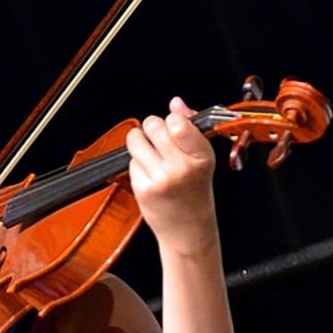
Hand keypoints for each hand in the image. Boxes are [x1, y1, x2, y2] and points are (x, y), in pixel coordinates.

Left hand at [126, 97, 218, 255]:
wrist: (188, 229)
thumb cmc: (194, 192)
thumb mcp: (201, 159)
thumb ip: (190, 127)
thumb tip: (176, 103)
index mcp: (201, 156)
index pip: (177, 122)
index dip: (171, 120)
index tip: (173, 127)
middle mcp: (181, 167)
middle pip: (153, 125)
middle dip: (152, 128)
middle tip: (159, 141)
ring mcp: (161, 179)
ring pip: (136, 140)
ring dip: (140, 143)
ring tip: (152, 156)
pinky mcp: (143, 188)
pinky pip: (131, 162)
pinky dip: (137, 165)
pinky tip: (150, 176)